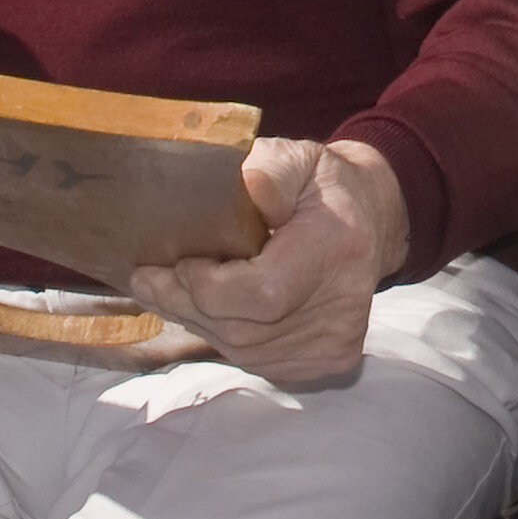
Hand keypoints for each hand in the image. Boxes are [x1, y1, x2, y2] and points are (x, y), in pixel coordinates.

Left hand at [124, 136, 405, 386]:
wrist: (370, 220)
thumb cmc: (321, 186)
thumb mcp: (296, 157)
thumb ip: (266, 172)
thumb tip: (238, 191)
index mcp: (339, 245)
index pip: (263, 292)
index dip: (208, 286)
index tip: (176, 262)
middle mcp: (344, 304)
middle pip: (245, 329)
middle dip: (186, 305)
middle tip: (146, 280)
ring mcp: (337, 340)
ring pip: (244, 350)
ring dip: (198, 323)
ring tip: (168, 292)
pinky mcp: (328, 360)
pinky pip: (256, 360)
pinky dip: (223, 337)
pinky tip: (207, 311)